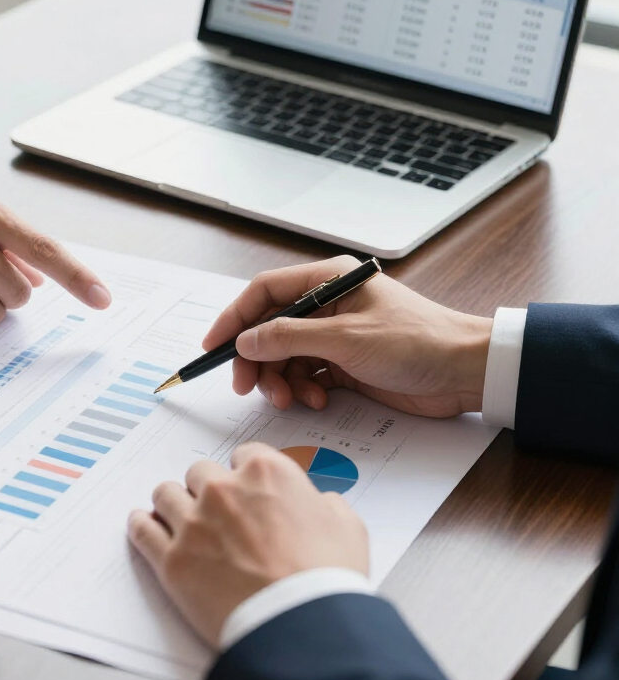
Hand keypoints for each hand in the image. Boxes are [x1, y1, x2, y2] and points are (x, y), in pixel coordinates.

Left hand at [128, 443, 367, 646]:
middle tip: (216, 513)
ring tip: (180, 520)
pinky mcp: (171, 560)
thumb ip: (327, 505)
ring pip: (165, 494)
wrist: (303, 629)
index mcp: (266, 472)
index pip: (242, 455)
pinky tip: (146, 527)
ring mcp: (193, 523)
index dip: (243, 474)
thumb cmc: (327, 580)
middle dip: (207, 490)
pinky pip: (141, 529)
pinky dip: (142, 526)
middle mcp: (223, 489)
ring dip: (173, 505)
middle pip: (199, 472)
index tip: (244, 489)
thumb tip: (321, 503)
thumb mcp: (347, 528)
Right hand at [201, 255, 492, 417]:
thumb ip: (289, 338)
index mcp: (328, 280)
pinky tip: (317, 399)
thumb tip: (245, 342)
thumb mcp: (346, 339)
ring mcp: (335, 334)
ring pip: (285, 356)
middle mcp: (328, 303)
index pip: (264, 292)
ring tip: (292, 399)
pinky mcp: (346, 363)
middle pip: (270, 328)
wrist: (466, 373)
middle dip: (256, 359)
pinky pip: (306, 374)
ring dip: (281, 380)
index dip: (234, 319)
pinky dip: (303, 389)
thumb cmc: (417, 341)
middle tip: (247, 387)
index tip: (213, 347)